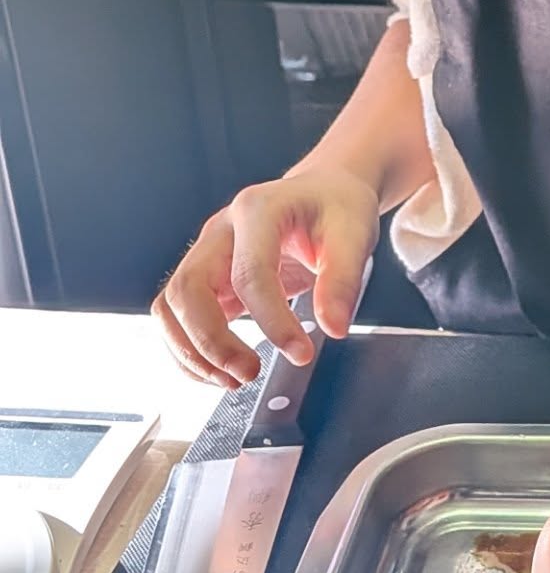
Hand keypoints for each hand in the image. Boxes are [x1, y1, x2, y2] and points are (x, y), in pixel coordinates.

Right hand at [153, 167, 379, 387]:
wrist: (323, 192)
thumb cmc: (336, 208)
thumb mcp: (355, 235)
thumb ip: (343, 280)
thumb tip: (332, 328)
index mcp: (257, 210)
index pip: (249, 274)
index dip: (272, 321)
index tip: (301, 353)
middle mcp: (220, 231)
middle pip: (187, 290)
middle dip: (211, 341)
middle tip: (249, 374)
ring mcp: (207, 255)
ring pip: (170, 307)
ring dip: (192, 351)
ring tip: (234, 380)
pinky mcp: (208, 280)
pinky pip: (178, 317)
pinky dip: (189, 351)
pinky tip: (219, 373)